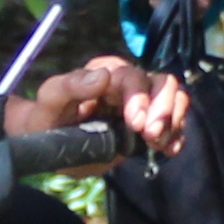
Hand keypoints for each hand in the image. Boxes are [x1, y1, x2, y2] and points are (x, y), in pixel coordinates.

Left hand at [16, 51, 181, 153]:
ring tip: (160, 145)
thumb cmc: (46, 117)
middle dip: (164, 110)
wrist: (50, 142)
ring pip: (175, 98)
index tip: (136, 124)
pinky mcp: (149, 123)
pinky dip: (177, 134)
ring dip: (173, 121)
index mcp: (106, 73)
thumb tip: (103, 75)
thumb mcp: (49, 101)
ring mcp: (143, 103)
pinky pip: (174, 121)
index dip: (140, 98)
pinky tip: (169, 150)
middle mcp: (129, 84)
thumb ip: (70, 86)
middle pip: (163, 84)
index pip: (133, 77)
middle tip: (152, 137)